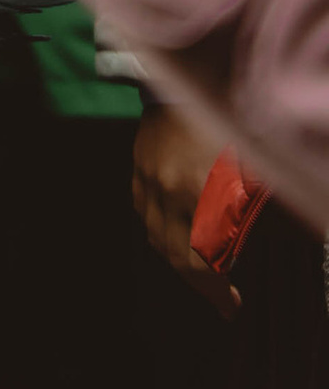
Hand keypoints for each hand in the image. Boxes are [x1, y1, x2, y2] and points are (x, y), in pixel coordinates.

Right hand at [132, 102, 236, 310]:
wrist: (186, 80)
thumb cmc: (229, 124)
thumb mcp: (252, 170)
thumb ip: (242, 212)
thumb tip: (235, 248)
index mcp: (201, 191)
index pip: (201, 261)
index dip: (216, 292)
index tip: (232, 308)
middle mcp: (168, 189)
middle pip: (174, 256)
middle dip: (199, 284)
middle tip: (220, 297)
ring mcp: (148, 177)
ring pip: (154, 237)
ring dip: (177, 260)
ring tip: (203, 271)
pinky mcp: (137, 166)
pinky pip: (143, 212)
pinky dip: (159, 232)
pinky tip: (176, 235)